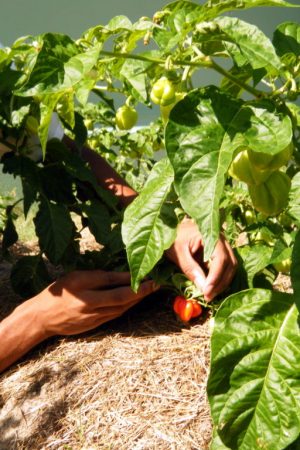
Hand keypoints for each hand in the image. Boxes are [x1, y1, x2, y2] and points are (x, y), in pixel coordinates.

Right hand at [0, 270, 158, 372]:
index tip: (149, 276)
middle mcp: (90, 306)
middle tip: (157, 283)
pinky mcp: (95, 326)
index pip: (114, 285)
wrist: (43, 317)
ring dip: (137, 301)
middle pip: (122, 300)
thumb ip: (99, 277)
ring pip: (121, 309)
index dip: (133, 282)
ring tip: (150, 290)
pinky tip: (135, 301)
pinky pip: (115, 315)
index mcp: (84, 290)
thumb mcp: (77, 277)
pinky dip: (127, 307)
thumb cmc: (59, 292)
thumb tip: (123, 274)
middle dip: (141, 292)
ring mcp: (93, 318)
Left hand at [166, 219, 236, 301]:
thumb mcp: (178, 252)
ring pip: (231, 267)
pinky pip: (226, 267)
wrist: (170, 228)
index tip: (207, 291)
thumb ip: (190, 268)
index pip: (221, 259)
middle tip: (208, 297)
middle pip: (230, 264)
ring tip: (209, 295)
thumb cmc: (173, 238)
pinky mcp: (220, 253)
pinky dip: (220, 279)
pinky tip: (211, 288)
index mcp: (212, 236)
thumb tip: (203, 287)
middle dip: (221, 283)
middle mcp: (222, 240)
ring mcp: (223, 246)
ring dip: (222, 283)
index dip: (216, 277)